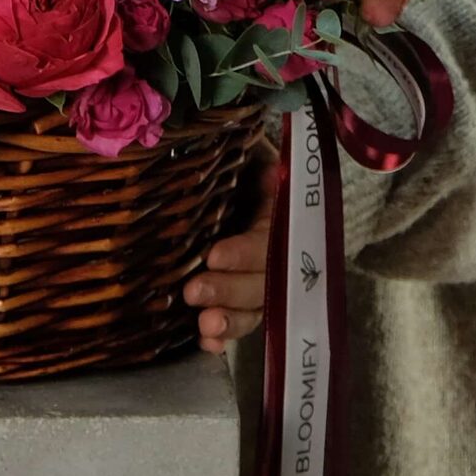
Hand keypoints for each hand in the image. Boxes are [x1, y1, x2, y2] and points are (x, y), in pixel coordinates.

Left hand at [184, 133, 278, 353]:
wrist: (245, 173)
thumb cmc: (238, 155)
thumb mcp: (245, 145)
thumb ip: (240, 147)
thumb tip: (220, 130)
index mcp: (281, 208)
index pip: (270, 237)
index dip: (246, 251)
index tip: (213, 254)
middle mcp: (279, 247)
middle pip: (266, 279)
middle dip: (231, 289)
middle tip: (194, 292)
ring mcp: (264, 275)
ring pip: (258, 306)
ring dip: (231, 320)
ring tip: (203, 327)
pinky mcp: (245, 294)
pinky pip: (244, 319)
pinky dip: (226, 337)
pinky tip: (207, 345)